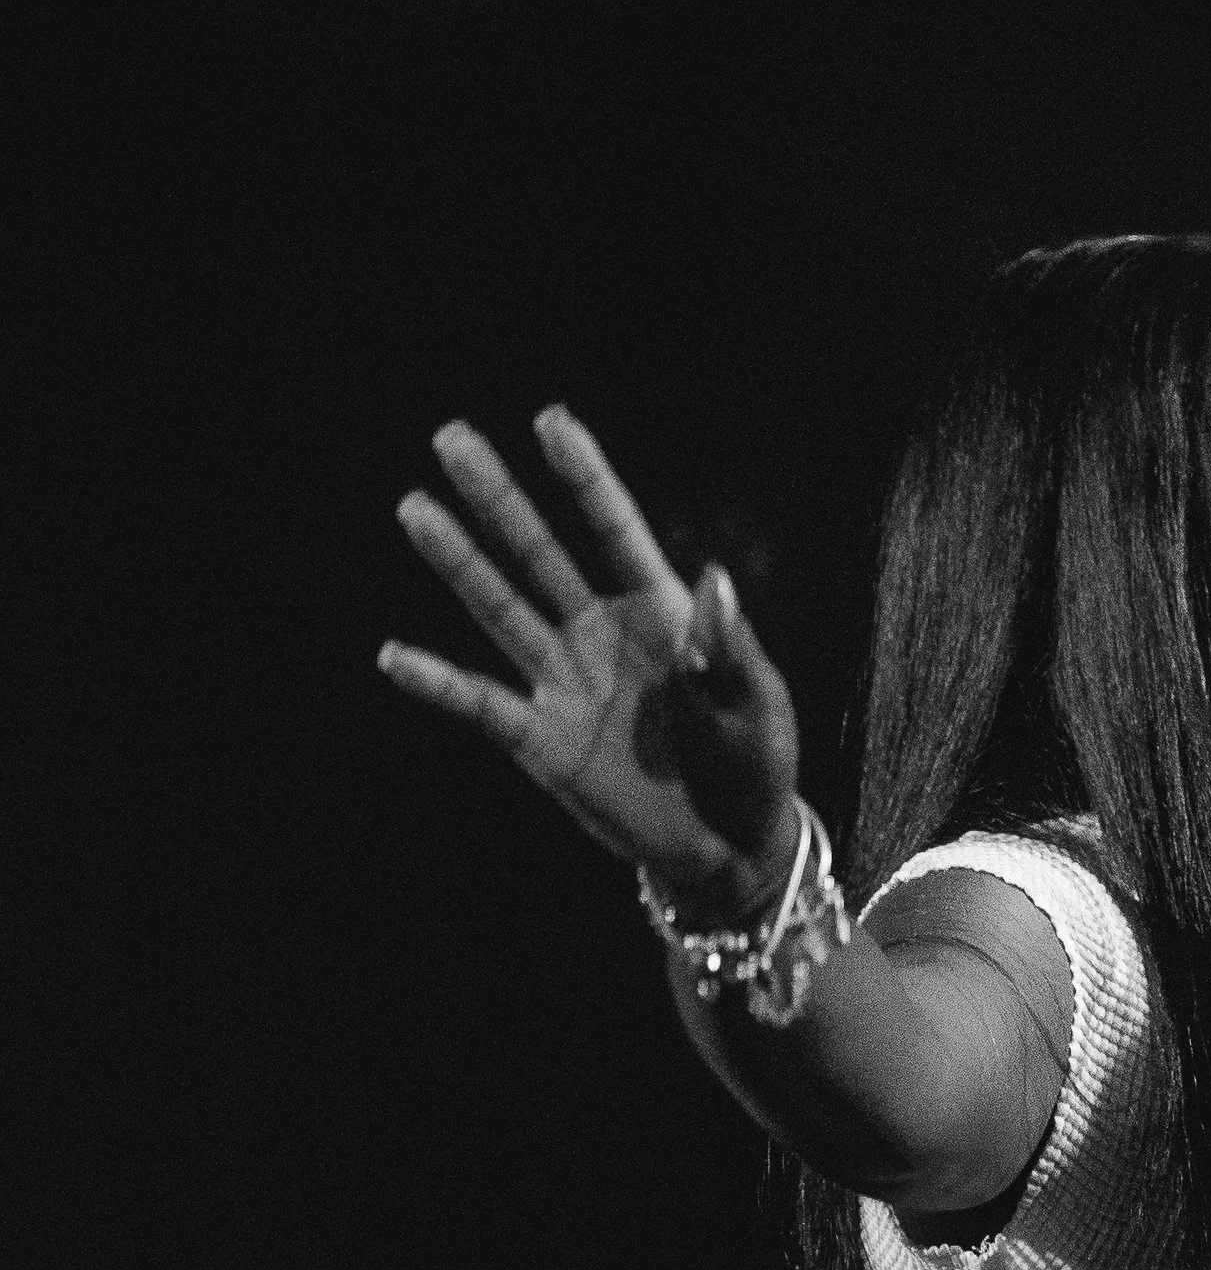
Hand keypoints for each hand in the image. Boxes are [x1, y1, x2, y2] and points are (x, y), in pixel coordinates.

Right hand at [378, 408, 801, 909]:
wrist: (729, 847)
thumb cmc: (755, 765)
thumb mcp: (759, 706)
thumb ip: (731, 648)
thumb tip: (713, 576)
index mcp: (663, 612)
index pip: (614, 530)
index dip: (583, 477)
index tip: (551, 421)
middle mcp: (602, 634)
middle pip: (541, 553)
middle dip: (500, 497)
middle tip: (453, 437)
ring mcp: (566, 684)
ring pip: (502, 609)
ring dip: (459, 562)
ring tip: (415, 508)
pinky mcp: (540, 741)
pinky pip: (480, 704)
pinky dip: (437, 682)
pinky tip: (393, 656)